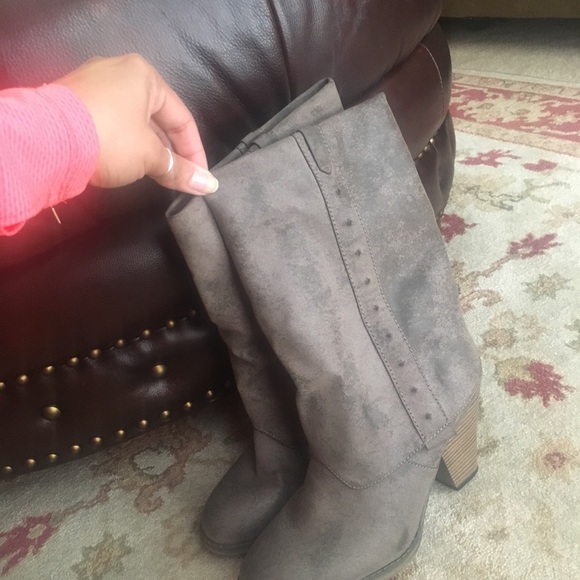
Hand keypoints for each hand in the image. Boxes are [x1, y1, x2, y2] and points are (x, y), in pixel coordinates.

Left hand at [55, 54, 217, 194]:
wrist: (44, 140)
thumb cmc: (110, 138)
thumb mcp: (151, 156)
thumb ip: (182, 169)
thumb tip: (210, 186)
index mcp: (144, 75)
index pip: (182, 119)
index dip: (195, 152)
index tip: (200, 179)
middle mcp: (119, 72)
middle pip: (158, 119)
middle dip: (170, 152)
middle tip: (178, 179)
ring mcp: (93, 85)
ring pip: (134, 122)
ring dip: (148, 150)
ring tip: (155, 175)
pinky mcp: (74, 102)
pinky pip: (111, 123)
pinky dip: (125, 144)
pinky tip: (126, 163)